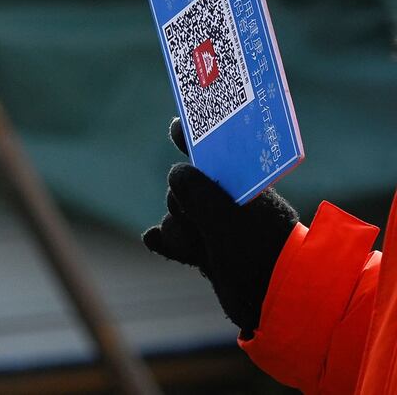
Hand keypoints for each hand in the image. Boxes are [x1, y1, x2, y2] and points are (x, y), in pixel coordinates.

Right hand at [142, 118, 298, 334]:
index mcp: (243, 186)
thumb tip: (177, 172)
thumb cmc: (261, 254)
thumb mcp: (229, 219)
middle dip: (183, 203)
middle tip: (199, 220)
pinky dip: (165, 241)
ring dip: (179, 232)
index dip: (194, 138)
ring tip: (199, 249)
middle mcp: (228, 203)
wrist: (276, 303)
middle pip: (184, 187)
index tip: (178, 126)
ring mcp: (215, 228)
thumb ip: (200, 192)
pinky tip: (154, 240)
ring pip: (176, 216)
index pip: (214, 152)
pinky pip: (173, 240)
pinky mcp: (205, 252)